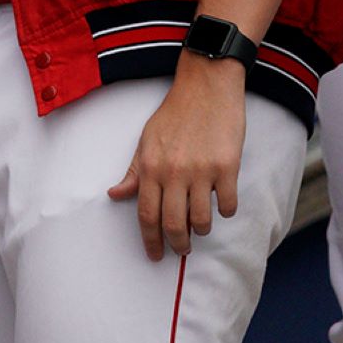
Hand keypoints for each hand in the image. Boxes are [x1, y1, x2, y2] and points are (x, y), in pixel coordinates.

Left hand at [109, 54, 247, 259]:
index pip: (146, 214)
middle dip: (177, 245)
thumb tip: (115, 194)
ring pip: (201, 220)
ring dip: (201, 230)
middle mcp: (173, 172)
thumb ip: (134, 171)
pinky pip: (226, 204)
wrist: (206, 88)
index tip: (154, 254)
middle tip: (182, 252)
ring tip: (200, 228)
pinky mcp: (227, 167)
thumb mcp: (146, 141)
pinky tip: (221, 206)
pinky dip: (225, 211)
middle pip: (173, 223)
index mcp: (150, 167)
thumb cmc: (174, 115)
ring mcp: (201, 171)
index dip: (150, 239)